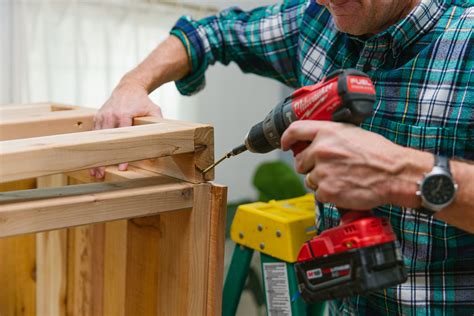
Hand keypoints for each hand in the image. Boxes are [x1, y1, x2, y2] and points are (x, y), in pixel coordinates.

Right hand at [91, 80, 161, 177]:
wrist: (128, 87)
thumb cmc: (143, 101)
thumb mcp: (154, 110)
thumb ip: (158, 125)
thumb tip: (164, 142)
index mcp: (124, 114)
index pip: (122, 137)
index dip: (122, 153)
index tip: (121, 167)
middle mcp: (111, 115)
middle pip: (106, 140)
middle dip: (103, 157)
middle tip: (101, 174)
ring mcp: (102, 116)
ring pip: (97, 139)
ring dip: (95, 155)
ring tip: (95, 172)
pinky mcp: (98, 117)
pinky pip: (94, 134)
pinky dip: (92, 147)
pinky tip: (92, 159)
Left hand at [281, 121, 427, 209]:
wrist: (395, 174)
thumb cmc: (379, 154)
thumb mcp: (352, 133)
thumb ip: (330, 136)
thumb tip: (315, 143)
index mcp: (327, 132)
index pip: (294, 131)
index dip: (287, 139)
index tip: (285, 144)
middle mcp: (321, 150)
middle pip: (300, 162)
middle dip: (310, 167)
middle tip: (329, 169)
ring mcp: (322, 171)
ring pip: (309, 180)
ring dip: (322, 181)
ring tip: (342, 178)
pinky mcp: (327, 191)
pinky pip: (319, 194)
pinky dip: (330, 194)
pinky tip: (345, 188)